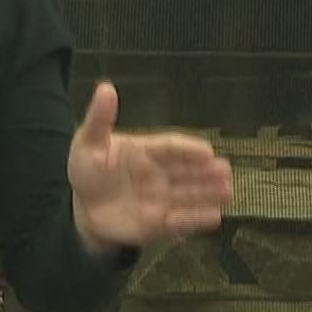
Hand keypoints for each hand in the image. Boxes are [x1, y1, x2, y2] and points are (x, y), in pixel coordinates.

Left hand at [68, 80, 234, 252]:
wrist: (83, 207)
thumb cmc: (89, 169)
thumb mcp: (88, 141)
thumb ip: (100, 118)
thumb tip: (106, 88)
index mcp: (147, 150)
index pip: (171, 147)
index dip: (188, 149)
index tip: (206, 151)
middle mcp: (160, 173)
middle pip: (187, 171)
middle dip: (207, 172)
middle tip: (225, 171)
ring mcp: (161, 198)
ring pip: (189, 195)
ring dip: (208, 194)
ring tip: (229, 192)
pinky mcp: (159, 223)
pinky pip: (179, 221)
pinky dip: (196, 219)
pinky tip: (215, 217)